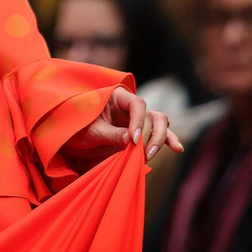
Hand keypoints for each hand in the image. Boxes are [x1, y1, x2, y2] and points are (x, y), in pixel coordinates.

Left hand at [61, 87, 182, 166]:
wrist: (74, 136)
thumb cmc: (78, 128)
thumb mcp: (91, 131)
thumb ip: (111, 134)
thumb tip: (132, 141)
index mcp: (117, 96)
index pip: (137, 104)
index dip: (139, 121)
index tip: (133, 140)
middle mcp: (130, 106)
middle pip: (151, 115)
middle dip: (150, 135)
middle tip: (141, 153)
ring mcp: (138, 119)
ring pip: (160, 123)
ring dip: (160, 138)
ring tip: (150, 154)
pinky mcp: (142, 132)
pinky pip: (160, 133)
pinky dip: (169, 140)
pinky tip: (178, 149)